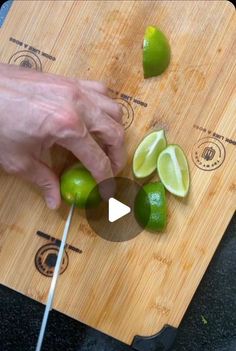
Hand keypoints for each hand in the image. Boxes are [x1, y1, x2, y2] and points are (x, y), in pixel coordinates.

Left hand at [0, 63, 125, 208]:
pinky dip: (105, 107)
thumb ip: (43, 180)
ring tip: (108, 145)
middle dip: (118, 155)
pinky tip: (95, 119)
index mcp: (67, 126)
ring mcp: (75, 88)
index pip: (98, 158)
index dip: (105, 178)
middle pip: (115, 132)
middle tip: (112, 169)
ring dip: (115, 130)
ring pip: (113, 109)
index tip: (106, 189)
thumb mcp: (19, 159)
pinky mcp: (69, 80)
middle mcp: (78, 104)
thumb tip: (55, 200)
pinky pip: (100, 91)